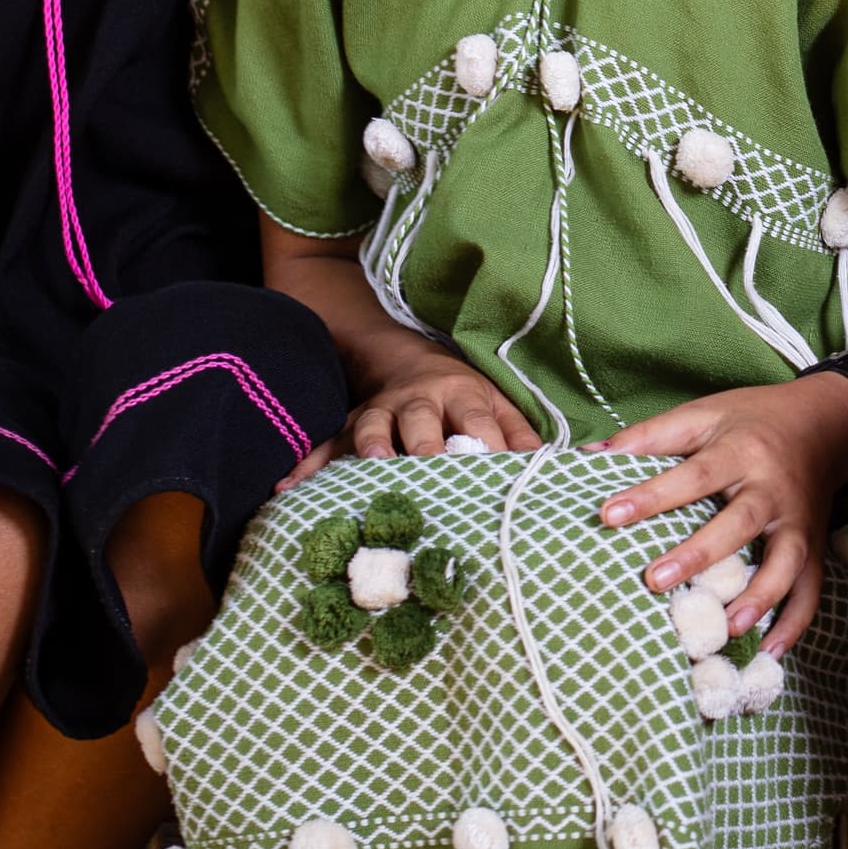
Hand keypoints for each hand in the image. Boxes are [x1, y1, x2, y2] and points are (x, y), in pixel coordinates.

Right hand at [282, 351, 544, 487]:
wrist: (408, 360)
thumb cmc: (465, 398)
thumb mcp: (500, 406)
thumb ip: (524, 437)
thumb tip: (560, 469)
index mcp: (464, 395)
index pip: (480, 420)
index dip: (487, 443)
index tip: (494, 471)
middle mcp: (420, 401)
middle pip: (423, 421)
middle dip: (425, 445)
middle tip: (430, 471)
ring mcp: (382, 411)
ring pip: (373, 426)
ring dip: (370, 447)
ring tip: (369, 469)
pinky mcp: (351, 425)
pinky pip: (326, 445)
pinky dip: (307, 465)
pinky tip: (287, 488)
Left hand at [590, 374, 847, 654]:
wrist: (828, 421)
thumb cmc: (753, 419)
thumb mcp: (704, 413)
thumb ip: (651, 436)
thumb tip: (590, 452)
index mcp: (741, 451)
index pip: (693, 475)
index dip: (652, 495)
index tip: (608, 514)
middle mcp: (773, 488)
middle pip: (739, 522)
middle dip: (700, 553)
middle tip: (655, 580)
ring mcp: (797, 521)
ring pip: (785, 561)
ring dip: (759, 596)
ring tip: (728, 628)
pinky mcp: (814, 546)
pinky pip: (811, 588)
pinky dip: (795, 623)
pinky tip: (769, 652)